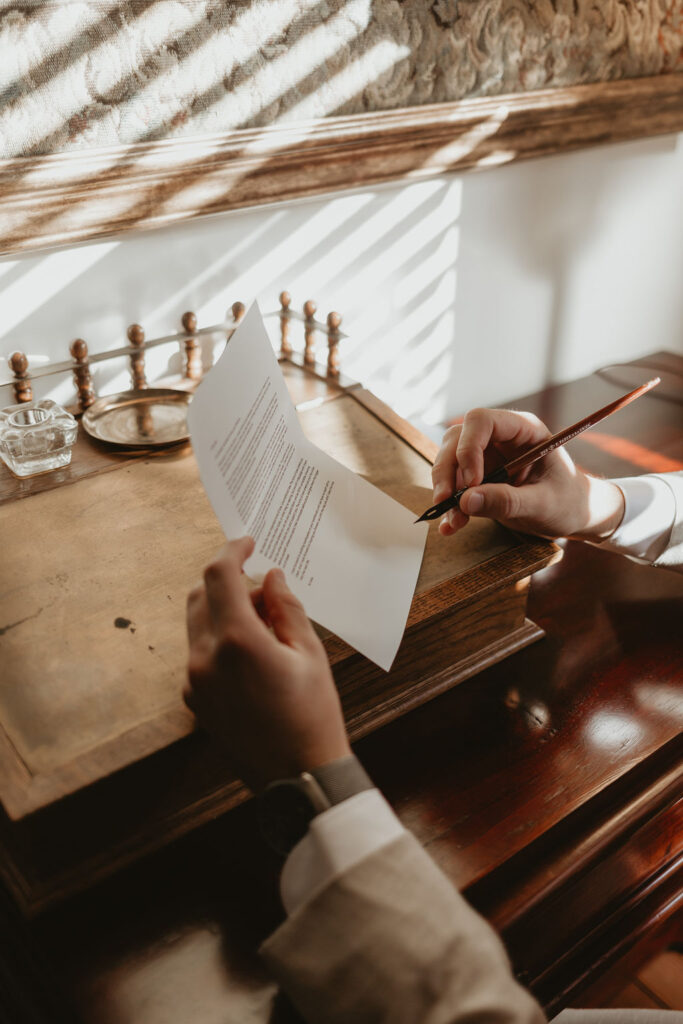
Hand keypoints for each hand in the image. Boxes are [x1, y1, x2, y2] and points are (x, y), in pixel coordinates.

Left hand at [185, 537, 349, 791]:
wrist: (298, 779)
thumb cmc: (313, 715)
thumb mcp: (309, 654)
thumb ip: (287, 607)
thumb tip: (271, 577)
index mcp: (237, 641)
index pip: (220, 575)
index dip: (233, 550)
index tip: (249, 542)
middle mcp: (205, 658)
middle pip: (200, 594)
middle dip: (226, 579)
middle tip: (262, 587)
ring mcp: (194, 681)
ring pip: (197, 623)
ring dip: (222, 609)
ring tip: (264, 623)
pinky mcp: (194, 699)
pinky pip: (199, 653)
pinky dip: (219, 638)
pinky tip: (253, 653)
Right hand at [431, 408, 624, 542]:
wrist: (573, 515)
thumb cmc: (568, 502)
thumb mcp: (543, 504)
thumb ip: (507, 501)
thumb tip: (466, 501)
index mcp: (522, 430)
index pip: (481, 422)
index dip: (468, 448)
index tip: (471, 483)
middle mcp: (500, 438)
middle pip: (457, 440)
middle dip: (447, 471)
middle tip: (447, 501)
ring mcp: (487, 457)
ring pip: (449, 462)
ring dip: (446, 491)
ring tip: (454, 522)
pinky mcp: (479, 478)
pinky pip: (455, 486)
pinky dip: (450, 506)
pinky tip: (450, 526)